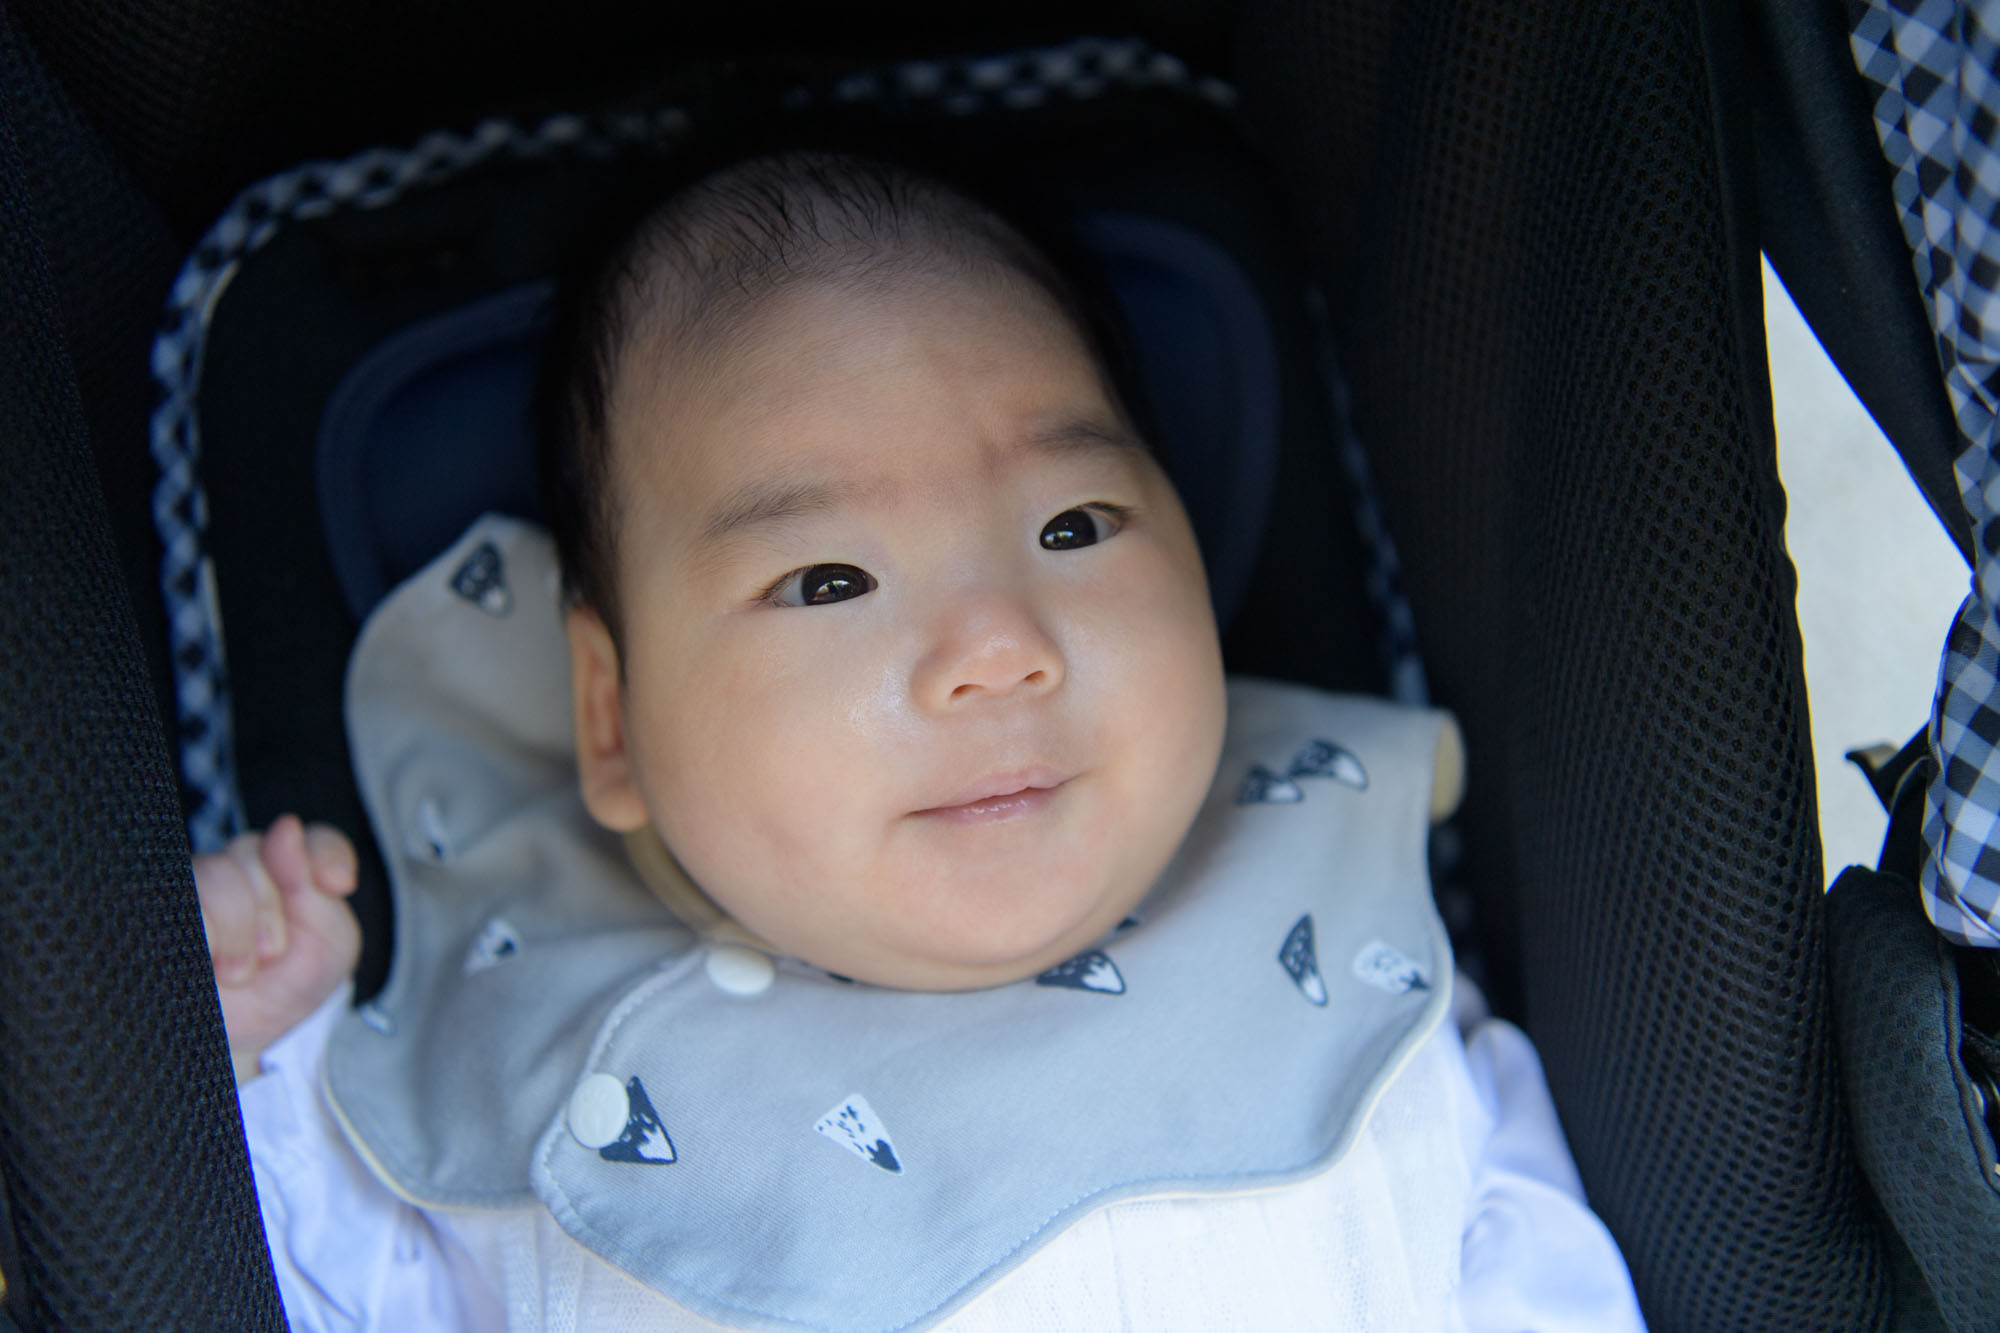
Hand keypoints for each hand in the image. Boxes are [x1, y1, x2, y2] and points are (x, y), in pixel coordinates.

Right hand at [195, 814, 360, 1083]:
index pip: (306, 834)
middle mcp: (237, 869)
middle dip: (272, 908)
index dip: (324, 854)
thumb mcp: (329, 941)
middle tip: (273, 953)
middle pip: (252, 849)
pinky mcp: (164, 917)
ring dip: (238, 928)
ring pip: (215, 872)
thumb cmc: (287, 985)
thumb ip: (316, 884)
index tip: (339, 884)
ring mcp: (195, 890)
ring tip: (240, 969)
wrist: (244, 1040)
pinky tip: (214, 963)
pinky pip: (178, 902)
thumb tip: (286, 828)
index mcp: (286, 868)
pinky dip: (208, 935)